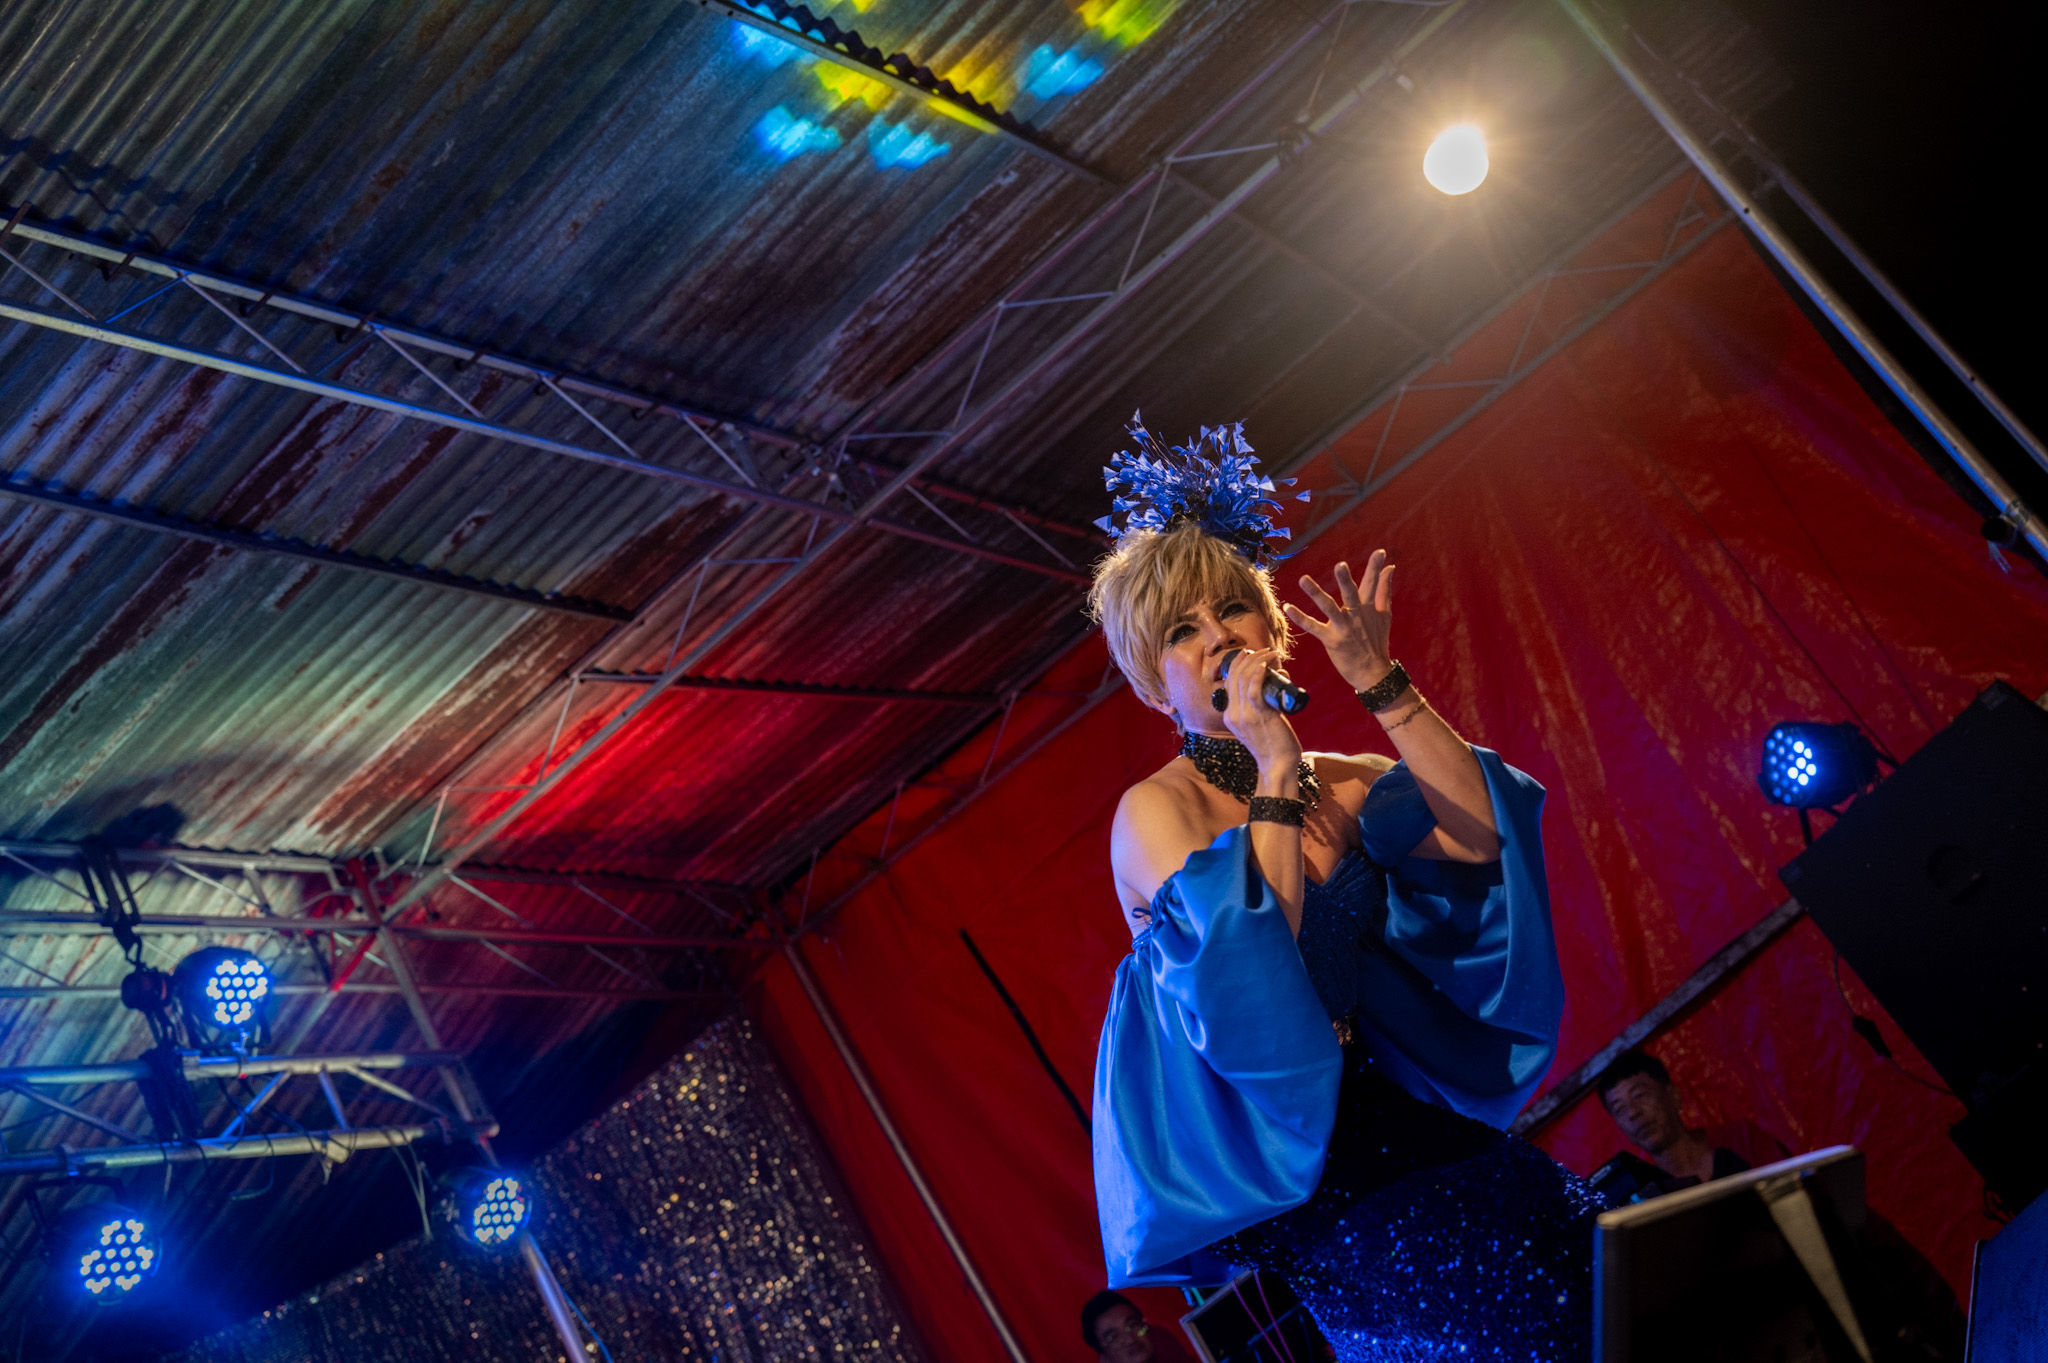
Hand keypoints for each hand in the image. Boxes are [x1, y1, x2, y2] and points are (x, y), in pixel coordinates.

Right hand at [1218, 645, 1302, 781]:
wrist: (1277, 765)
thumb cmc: (1274, 746)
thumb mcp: (1259, 724)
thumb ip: (1262, 705)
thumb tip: (1277, 679)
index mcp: (1230, 716)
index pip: (1229, 682)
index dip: (1238, 664)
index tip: (1249, 652)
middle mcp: (1233, 714)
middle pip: (1235, 676)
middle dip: (1250, 658)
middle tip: (1266, 651)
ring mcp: (1244, 715)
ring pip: (1244, 679)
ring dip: (1258, 661)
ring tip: (1272, 654)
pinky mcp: (1258, 715)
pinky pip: (1254, 690)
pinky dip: (1259, 674)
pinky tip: (1265, 665)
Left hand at [1285, 551, 1394, 692]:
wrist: (1373, 672)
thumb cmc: (1377, 641)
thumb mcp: (1384, 615)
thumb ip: (1385, 590)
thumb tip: (1390, 568)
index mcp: (1368, 608)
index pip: (1373, 584)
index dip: (1376, 568)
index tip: (1380, 552)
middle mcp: (1356, 616)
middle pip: (1351, 595)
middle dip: (1345, 581)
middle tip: (1340, 566)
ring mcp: (1343, 628)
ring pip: (1328, 608)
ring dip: (1316, 594)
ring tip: (1303, 579)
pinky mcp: (1331, 641)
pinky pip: (1313, 627)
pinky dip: (1300, 618)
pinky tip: (1288, 607)